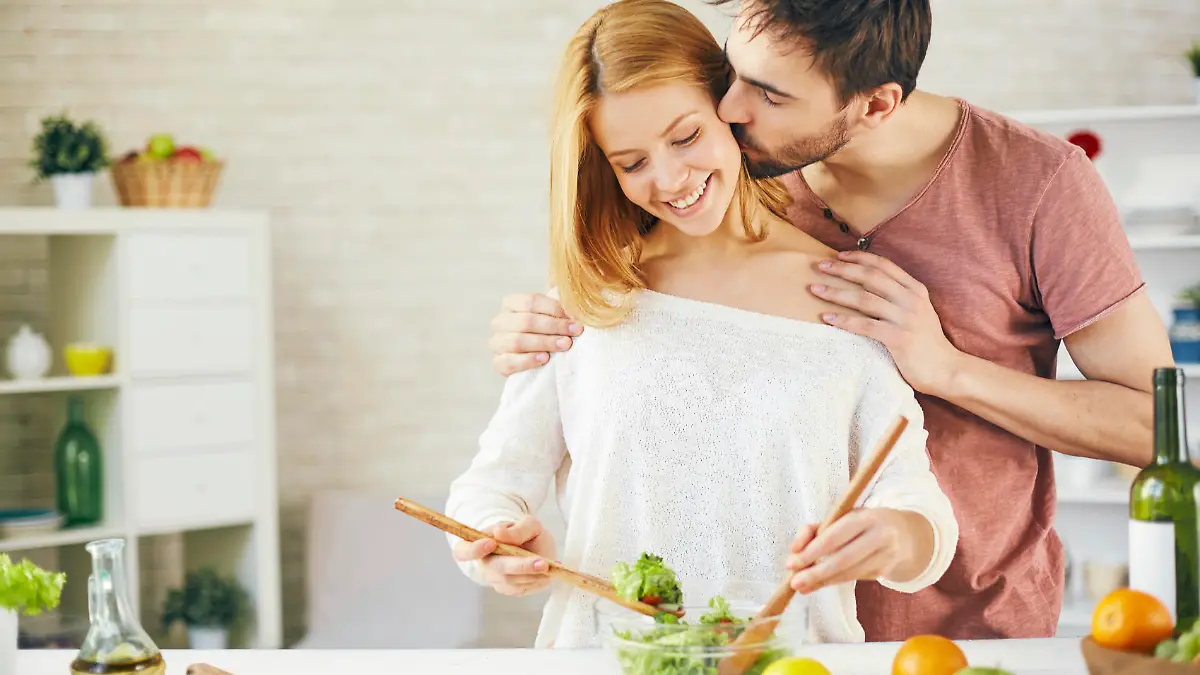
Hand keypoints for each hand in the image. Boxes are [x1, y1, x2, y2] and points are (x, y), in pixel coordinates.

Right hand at [452, 515, 556, 596]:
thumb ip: (517, 528)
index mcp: (480, 544)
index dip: (473, 550)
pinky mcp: (509, 590)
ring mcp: (496, 579)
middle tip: (543, 563)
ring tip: (550, 564)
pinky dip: (536, 580)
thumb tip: (498, 532)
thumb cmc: (527, 533)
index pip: (463, 551)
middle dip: (521, 566)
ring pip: (511, 581)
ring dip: (533, 574)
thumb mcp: (529, 524)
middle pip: (496, 569)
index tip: (491, 543)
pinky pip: (521, 588)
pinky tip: (547, 572)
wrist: (535, 547)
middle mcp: (484, 564)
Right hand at [489, 292, 582, 375]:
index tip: (574, 316)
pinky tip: (545, 358)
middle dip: (554, 326)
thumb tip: (580, 299)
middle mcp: (500, 321)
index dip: (554, 308)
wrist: (533, 358)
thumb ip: (560, 306)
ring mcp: (497, 343)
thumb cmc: (546, 331)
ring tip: (565, 345)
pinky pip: (509, 361)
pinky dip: (528, 360)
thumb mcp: (551, 314)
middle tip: (574, 331)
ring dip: (545, 343)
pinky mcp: (498, 363)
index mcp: (511, 303)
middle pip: (526, 321)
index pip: (531, 301)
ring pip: (518, 341)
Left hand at [785, 508, 916, 593]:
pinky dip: (833, 581)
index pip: (835, 536)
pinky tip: (818, 584)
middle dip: (816, 572)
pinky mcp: (885, 571)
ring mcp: (885, 555)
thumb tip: (794, 551)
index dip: (812, 551)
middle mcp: (879, 536)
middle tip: (795, 582)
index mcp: (866, 517)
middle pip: (843, 559)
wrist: (904, 534)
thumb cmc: (863, 522)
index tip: (791, 562)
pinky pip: (854, 577)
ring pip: (849, 572)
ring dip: (822, 581)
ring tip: (802, 586)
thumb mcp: (842, 516)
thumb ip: (815, 529)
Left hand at [811, 251, 961, 395]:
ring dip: (836, 292)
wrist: (947, 369)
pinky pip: (865, 325)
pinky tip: (827, 318)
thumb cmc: (927, 342)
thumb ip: (899, 297)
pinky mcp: (899, 338)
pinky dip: (844, 320)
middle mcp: (911, 299)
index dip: (860, 257)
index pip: (884, 265)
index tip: (838, 256)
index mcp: (915, 289)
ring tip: (815, 289)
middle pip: (870, 276)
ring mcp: (905, 318)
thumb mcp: (918, 311)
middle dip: (843, 269)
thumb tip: (868, 286)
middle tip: (820, 266)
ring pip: (864, 299)